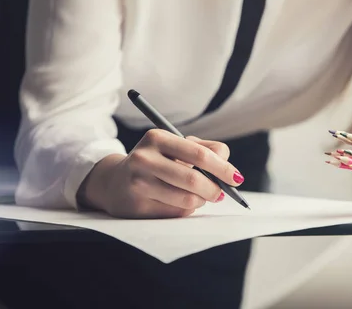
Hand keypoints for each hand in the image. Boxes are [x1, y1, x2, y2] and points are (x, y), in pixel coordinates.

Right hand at [77, 130, 243, 217]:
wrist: (115, 181)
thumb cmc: (157, 161)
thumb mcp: (177, 147)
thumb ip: (206, 150)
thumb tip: (229, 167)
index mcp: (157, 138)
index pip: (199, 154)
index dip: (223, 168)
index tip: (236, 178)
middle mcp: (144, 159)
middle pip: (194, 180)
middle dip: (214, 189)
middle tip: (221, 194)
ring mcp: (138, 184)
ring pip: (186, 200)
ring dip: (200, 201)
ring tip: (199, 196)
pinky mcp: (136, 207)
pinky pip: (175, 213)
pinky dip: (185, 210)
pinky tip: (178, 202)